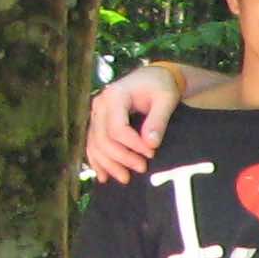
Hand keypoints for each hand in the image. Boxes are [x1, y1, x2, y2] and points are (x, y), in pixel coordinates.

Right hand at [83, 62, 181, 182]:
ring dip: (108, 164)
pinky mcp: (97, 122)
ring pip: (95, 144)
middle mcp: (100, 104)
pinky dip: (97, 161)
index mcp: (115, 96)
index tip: (151, 153)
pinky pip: (92, 144)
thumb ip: (158, 120)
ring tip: (126, 179)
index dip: (133, 145)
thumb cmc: (161, 87)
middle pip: (103, 139)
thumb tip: (150, 144)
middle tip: (143, 168)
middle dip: (122, 157)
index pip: (117, 128)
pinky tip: (104, 176)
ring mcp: (96, 114)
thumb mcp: (166, 99)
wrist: (153, 78)